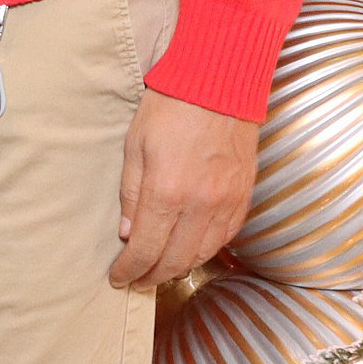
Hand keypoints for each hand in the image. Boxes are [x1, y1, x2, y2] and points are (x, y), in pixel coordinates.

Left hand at [111, 88, 258, 288]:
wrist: (219, 82)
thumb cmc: (170, 106)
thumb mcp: (135, 145)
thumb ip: (131, 193)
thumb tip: (128, 234)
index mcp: (167, 191)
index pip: (146, 249)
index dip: (130, 270)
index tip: (118, 278)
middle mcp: (200, 204)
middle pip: (175, 260)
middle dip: (153, 276)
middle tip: (137, 281)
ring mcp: (227, 201)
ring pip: (204, 253)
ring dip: (180, 267)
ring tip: (162, 270)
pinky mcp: (244, 194)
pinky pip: (226, 236)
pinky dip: (207, 249)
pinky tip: (192, 249)